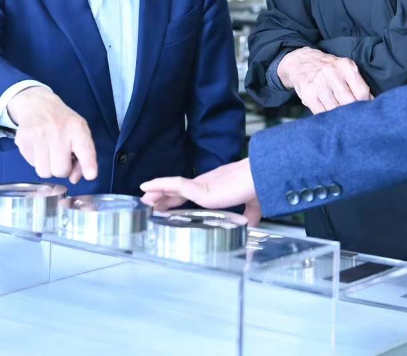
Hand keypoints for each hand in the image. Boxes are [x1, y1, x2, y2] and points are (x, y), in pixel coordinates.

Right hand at [7, 87, 97, 182]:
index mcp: (76, 128)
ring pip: (44, 172)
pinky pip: (31, 165)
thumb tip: (74, 179)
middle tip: (61, 157)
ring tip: (49, 153)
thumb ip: (84, 156)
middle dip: (62, 169)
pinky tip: (39, 148)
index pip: (84, 148)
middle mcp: (57, 130)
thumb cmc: (63, 122)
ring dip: (48, 167)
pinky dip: (36, 161)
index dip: (88, 164)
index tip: (91, 175)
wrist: (37, 105)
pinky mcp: (22, 140)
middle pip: (61, 170)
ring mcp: (38, 134)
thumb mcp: (80, 133)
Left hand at [140, 159, 260, 225]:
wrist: (263, 179)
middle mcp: (206, 184)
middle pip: (178, 190)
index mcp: (215, 188)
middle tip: (149, 202)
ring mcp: (202, 185)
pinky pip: (175, 184)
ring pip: (173, 187)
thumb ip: (249, 215)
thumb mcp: (252, 206)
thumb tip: (249, 226)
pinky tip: (148, 187)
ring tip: (143, 196)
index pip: (191, 193)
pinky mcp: (201, 187)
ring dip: (157, 191)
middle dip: (162, 196)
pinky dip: (160, 184)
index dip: (176, 198)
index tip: (164, 205)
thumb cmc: (259, 187)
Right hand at [278, 47, 372, 113]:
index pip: (362, 92)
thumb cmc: (328, 68)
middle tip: (355, 118)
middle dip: (353, 112)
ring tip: (342, 119)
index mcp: (346, 67)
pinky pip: (321, 112)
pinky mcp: (308, 95)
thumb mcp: (345, 68)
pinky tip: (330, 118)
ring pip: (335, 109)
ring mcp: (319, 84)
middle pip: (349, 102)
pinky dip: (327, 118)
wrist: (301, 61)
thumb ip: (358, 84)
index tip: (365, 110)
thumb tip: (371, 103)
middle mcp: (332, 74)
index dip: (365, 105)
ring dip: (340, 117)